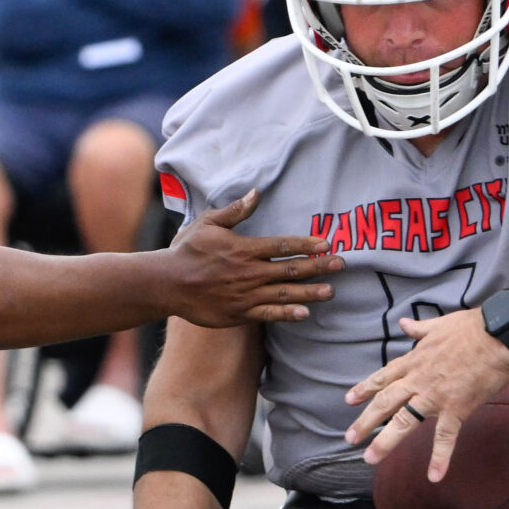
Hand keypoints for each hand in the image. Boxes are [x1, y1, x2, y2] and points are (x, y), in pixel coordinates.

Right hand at [163, 191, 340, 325]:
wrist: (167, 284)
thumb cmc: (187, 251)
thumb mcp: (208, 223)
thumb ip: (235, 211)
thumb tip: (256, 193)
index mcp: (243, 249)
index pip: (281, 245)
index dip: (305, 244)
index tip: (326, 243)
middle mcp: (248, 273)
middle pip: (289, 270)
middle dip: (318, 266)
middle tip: (341, 264)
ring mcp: (245, 295)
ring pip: (284, 294)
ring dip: (309, 292)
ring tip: (331, 290)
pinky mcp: (238, 313)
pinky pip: (267, 315)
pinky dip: (286, 315)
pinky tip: (305, 314)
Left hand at [344, 307, 508, 479]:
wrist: (498, 335)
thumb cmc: (471, 327)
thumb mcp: (438, 324)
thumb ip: (419, 329)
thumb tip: (405, 323)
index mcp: (414, 361)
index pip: (383, 377)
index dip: (365, 389)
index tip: (349, 400)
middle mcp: (418, 381)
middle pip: (385, 403)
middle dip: (365, 421)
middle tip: (350, 438)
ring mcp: (435, 397)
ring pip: (404, 422)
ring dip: (385, 442)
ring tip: (370, 458)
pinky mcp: (456, 409)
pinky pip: (445, 438)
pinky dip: (440, 458)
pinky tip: (434, 476)